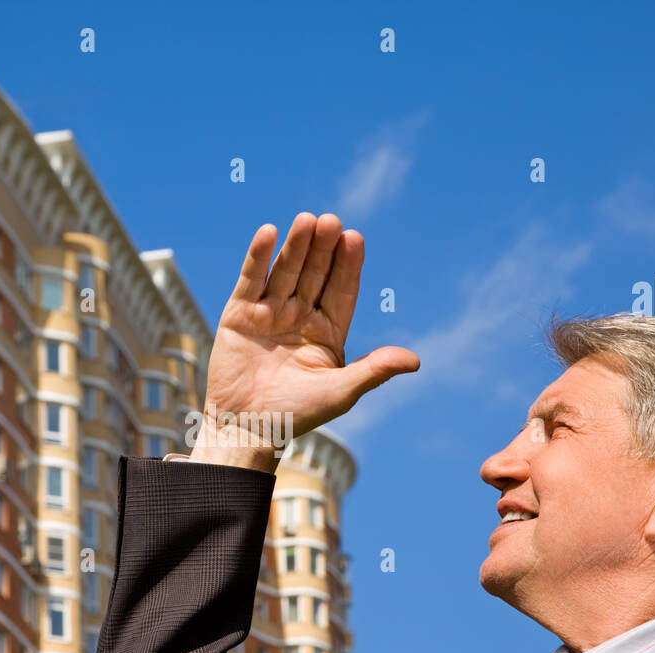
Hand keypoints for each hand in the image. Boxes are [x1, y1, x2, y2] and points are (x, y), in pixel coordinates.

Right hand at [191, 212, 419, 470]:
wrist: (246, 429)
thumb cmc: (297, 415)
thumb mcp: (340, 392)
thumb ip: (374, 371)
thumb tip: (415, 361)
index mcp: (327, 332)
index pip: (341, 290)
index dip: (347, 265)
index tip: (355, 239)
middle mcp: (300, 317)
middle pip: (315, 274)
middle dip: (322, 249)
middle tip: (331, 221)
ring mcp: (269, 313)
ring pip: (286, 271)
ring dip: (295, 246)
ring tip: (307, 220)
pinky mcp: (240, 314)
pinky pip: (251, 280)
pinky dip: (258, 256)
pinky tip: (269, 232)